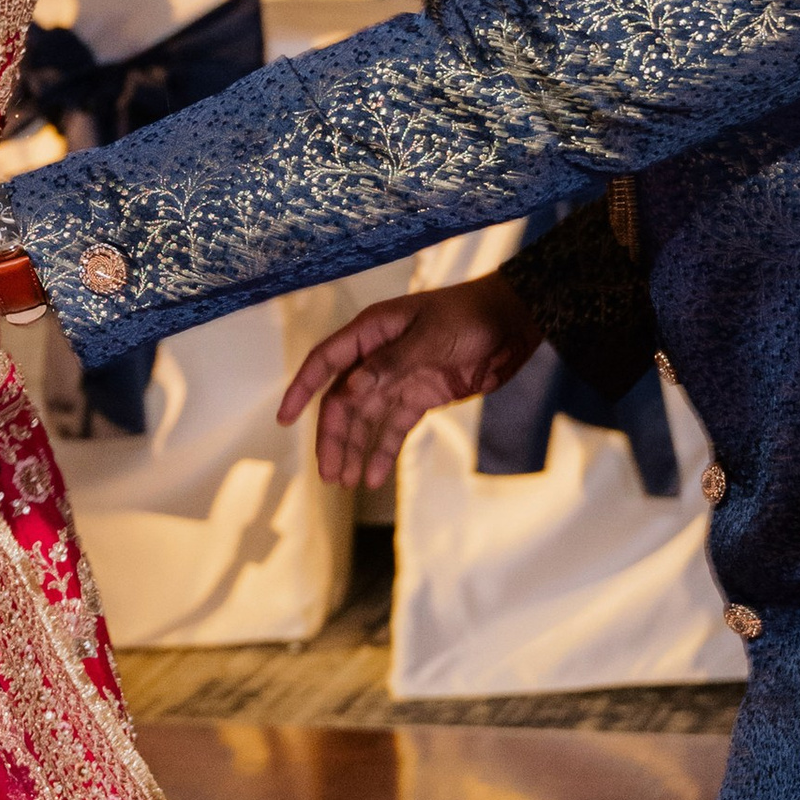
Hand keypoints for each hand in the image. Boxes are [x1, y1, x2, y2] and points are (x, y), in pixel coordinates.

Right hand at [279, 273, 539, 489]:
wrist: (514, 322)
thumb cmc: (471, 316)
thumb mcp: (432, 337)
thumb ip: (391, 364)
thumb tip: (352, 390)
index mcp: (372, 332)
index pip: (325, 362)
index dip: (302, 389)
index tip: (284, 419)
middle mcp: (378, 357)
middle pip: (343, 401)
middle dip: (333, 437)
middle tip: (330, 474)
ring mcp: (398, 378)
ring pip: (365, 420)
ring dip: (354, 450)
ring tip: (346, 482)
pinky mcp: (420, 396)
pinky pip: (393, 427)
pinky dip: (383, 451)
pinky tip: (374, 477)